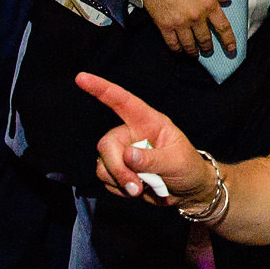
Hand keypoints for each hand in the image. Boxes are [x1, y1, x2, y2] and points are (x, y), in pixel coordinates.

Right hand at [76, 71, 215, 204]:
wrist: (188, 191)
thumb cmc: (187, 167)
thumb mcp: (177, 161)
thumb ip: (154, 159)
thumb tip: (127, 155)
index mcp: (148, 121)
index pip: (122, 101)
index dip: (101, 89)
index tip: (81, 77)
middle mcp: (131, 134)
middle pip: (107, 144)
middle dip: (117, 167)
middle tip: (135, 187)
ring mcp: (122, 153)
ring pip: (102, 164)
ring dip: (119, 181)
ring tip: (141, 188)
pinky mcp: (118, 172)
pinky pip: (106, 180)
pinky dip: (119, 189)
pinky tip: (137, 190)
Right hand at [138, 0, 235, 55]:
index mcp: (209, 4)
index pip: (223, 27)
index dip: (229, 40)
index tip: (231, 49)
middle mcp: (196, 16)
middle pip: (206, 40)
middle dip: (208, 48)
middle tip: (208, 50)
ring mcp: (180, 23)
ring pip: (190, 45)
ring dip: (193, 51)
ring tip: (194, 53)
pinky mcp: (165, 26)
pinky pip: (173, 44)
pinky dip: (177, 49)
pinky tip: (179, 49)